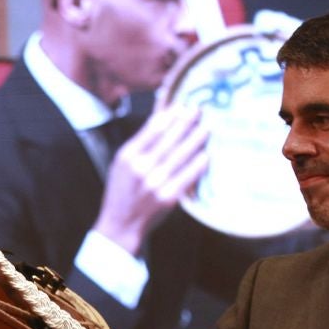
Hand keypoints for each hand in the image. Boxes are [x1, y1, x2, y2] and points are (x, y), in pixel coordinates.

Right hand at [92, 105, 208, 254]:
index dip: (170, 115)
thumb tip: (162, 115)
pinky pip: (186, 177)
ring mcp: (154, 184)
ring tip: (207, 128)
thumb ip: (142, 141)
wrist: (121, 224)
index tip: (183, 105)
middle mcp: (140, 168)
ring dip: (195, 140)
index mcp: (128, 156)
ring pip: (180, 156)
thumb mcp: (123, 162)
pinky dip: (197, 166)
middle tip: (199, 111)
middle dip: (186, 122)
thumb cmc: (123, 190)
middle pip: (169, 140)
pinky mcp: (167, 198)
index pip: (152, 129)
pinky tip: (206, 156)